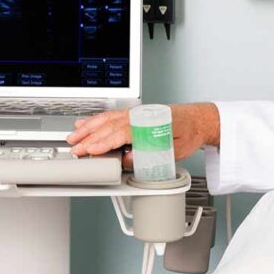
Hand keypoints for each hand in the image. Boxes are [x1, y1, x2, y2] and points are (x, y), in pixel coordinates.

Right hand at [66, 102, 220, 165]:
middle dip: (89, 137)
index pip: (121, 133)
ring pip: (106, 119)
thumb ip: (151, 154)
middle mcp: (139, 116)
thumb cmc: (189, 133)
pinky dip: (96, 120)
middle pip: (109, 126)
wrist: (198, 120)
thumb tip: (128, 160)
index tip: (90, 150)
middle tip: (75, 148)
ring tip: (74, 137)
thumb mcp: (174, 150)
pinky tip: (86, 124)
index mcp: (149, 124)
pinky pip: (111, 116)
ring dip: (88, 128)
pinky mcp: (134, 114)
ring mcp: (135, 113)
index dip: (104, 142)